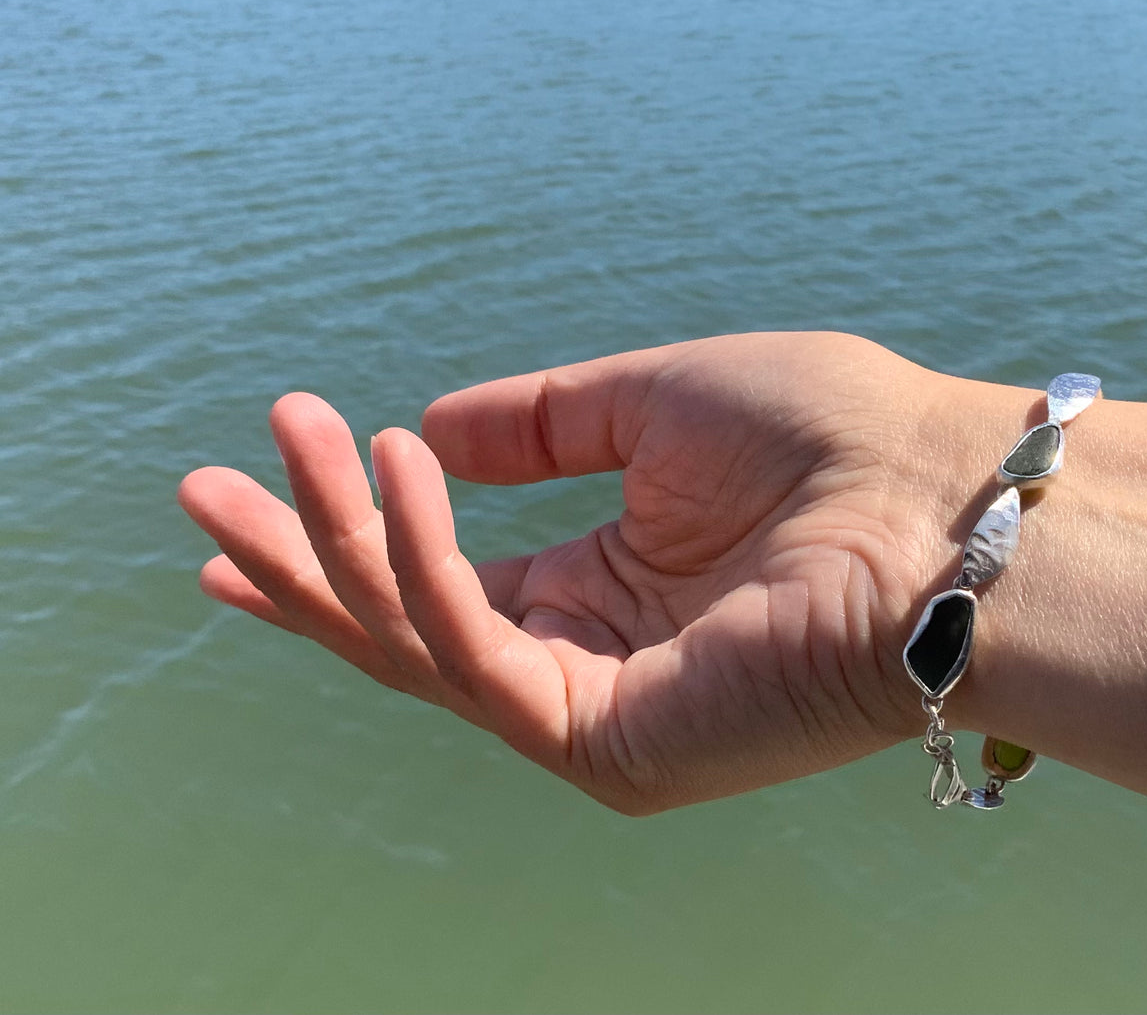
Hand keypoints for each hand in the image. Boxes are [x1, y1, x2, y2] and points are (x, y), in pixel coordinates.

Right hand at [179, 332, 1012, 811]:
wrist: (943, 504)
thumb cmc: (830, 436)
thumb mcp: (653, 403)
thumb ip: (541, 421)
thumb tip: (429, 428)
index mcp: (609, 585)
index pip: (451, 579)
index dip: (355, 532)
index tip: (273, 471)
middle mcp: (594, 658)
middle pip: (407, 625)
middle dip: (303, 559)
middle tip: (201, 492)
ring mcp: (596, 713)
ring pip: (418, 645)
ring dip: (334, 547)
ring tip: (270, 457)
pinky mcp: (607, 744)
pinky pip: (474, 655)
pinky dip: (420, 562)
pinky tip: (390, 472)